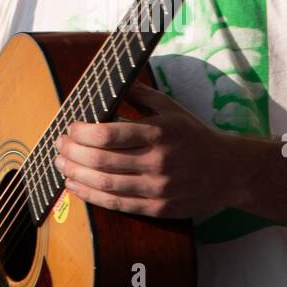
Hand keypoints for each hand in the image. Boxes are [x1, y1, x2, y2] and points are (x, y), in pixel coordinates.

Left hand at [53, 80, 233, 219]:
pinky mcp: (158, 208)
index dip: (82, 133)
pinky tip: (75, 186)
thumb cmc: (194, 136)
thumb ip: (141, 94)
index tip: (69, 129)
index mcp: (159, 132)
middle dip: (72, 153)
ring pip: (105, 185)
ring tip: (61, 165)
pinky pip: (117, 204)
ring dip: (76, 174)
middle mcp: (158, 161)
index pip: (109, 134)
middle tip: (58, 147)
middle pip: (102, 160)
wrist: (228, 172)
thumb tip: (112, 78)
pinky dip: (90, 196)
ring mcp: (158, 188)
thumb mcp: (172, 109)